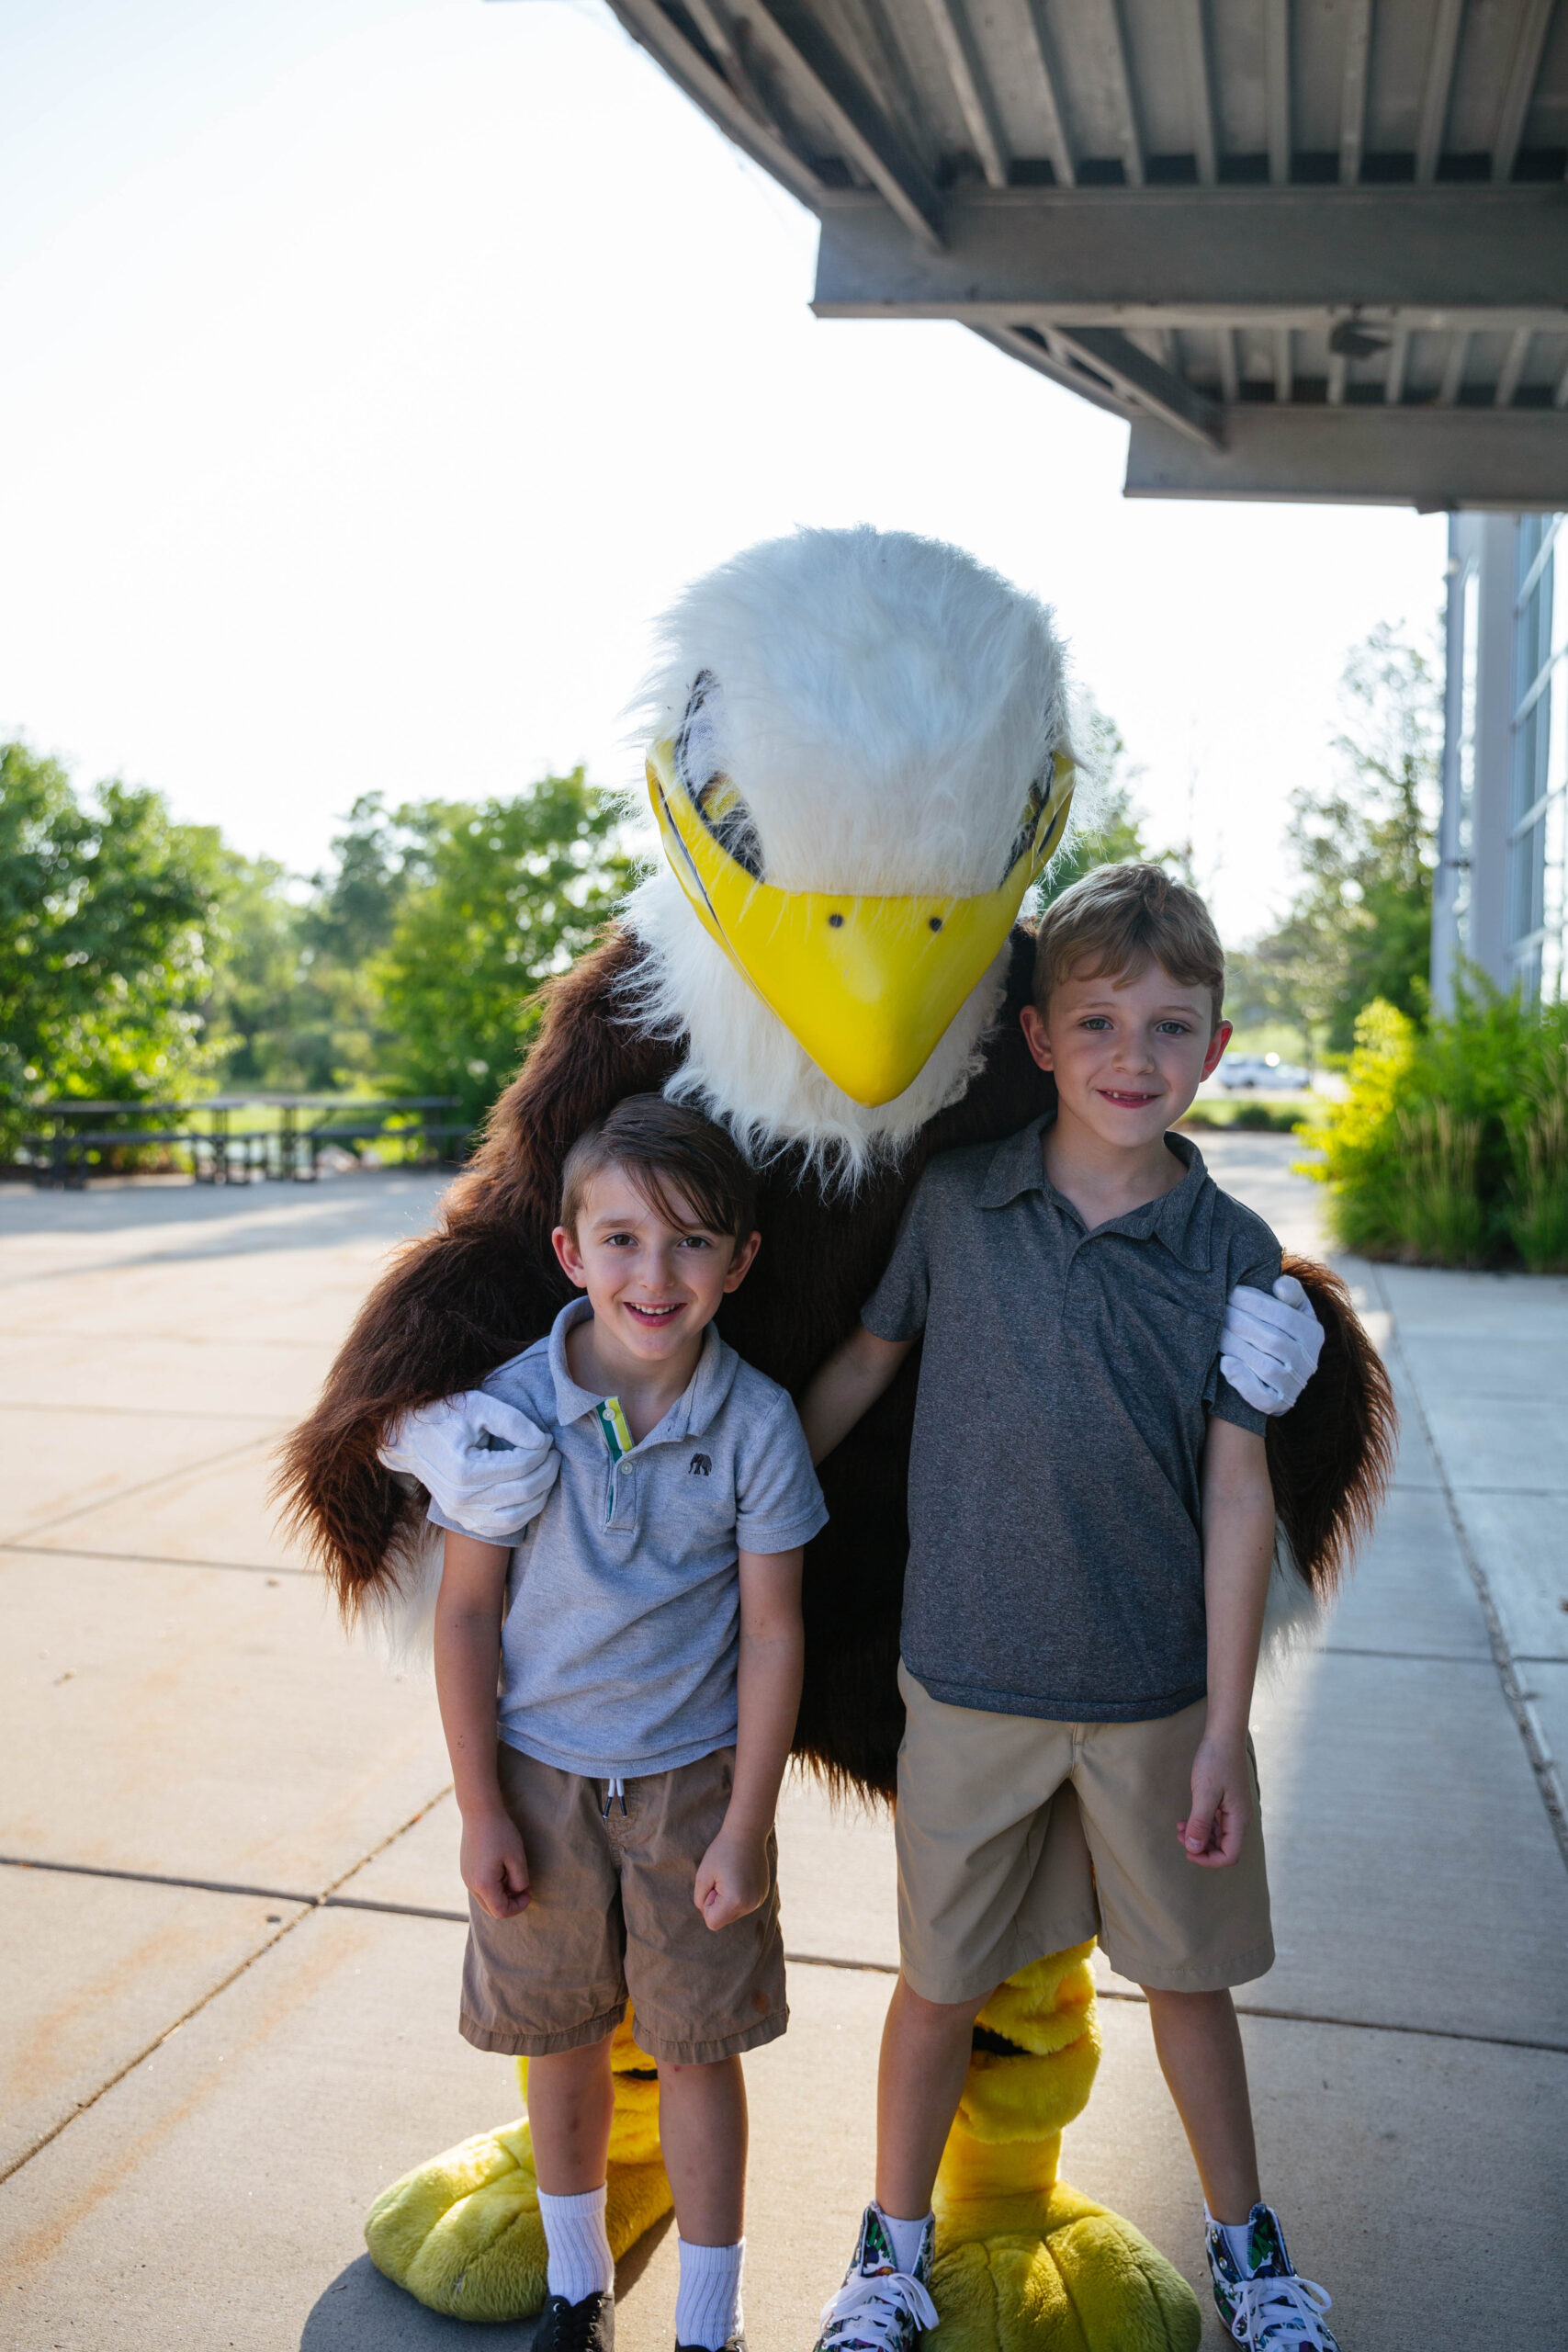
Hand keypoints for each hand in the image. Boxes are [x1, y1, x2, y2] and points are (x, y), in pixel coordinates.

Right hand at [379, 1392, 558, 1541]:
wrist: (410, 1438)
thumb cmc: (445, 1417)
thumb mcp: (478, 1406)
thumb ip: (513, 1421)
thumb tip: (543, 1441)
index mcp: (464, 1469)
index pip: (521, 1466)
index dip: (542, 1452)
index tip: (547, 1439)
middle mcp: (461, 1498)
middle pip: (523, 1492)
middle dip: (548, 1472)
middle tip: (554, 1455)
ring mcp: (461, 1513)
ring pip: (516, 1517)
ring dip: (540, 1497)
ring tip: (547, 1474)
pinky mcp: (463, 1519)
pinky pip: (501, 1528)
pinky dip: (522, 1516)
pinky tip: (531, 1496)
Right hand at [460, 1804, 530, 1918]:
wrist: (479, 1811)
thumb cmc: (501, 1833)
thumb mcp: (517, 1858)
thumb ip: (519, 1882)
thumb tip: (517, 1892)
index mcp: (483, 1884)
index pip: (501, 1912)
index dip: (518, 1906)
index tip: (528, 1891)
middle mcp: (471, 1885)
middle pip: (492, 1910)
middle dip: (510, 1902)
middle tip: (523, 1885)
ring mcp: (466, 1878)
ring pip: (486, 1899)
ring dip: (502, 1893)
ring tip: (512, 1872)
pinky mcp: (466, 1870)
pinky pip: (481, 1887)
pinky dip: (493, 1885)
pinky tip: (501, 1866)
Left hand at [693, 1827, 769, 1930]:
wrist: (747, 1832)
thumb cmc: (721, 1851)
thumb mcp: (702, 1876)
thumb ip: (700, 1900)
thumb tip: (708, 1912)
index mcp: (735, 1901)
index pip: (712, 1923)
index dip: (707, 1904)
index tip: (713, 1884)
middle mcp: (751, 1904)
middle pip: (724, 1919)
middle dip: (717, 1903)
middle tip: (721, 1878)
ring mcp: (760, 1900)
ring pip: (734, 1912)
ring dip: (728, 1899)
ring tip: (731, 1875)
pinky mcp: (763, 1894)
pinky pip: (744, 1904)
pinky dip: (738, 1894)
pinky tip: (740, 1875)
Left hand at [1178, 1733, 1251, 1867]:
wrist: (1223, 1736)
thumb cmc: (1215, 1762)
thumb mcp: (1204, 1793)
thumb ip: (1200, 1823)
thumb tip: (1194, 1849)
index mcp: (1239, 1819)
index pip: (1229, 1855)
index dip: (1208, 1859)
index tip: (1187, 1852)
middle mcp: (1240, 1818)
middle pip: (1224, 1848)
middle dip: (1201, 1848)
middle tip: (1179, 1837)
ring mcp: (1234, 1810)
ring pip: (1218, 1836)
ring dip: (1199, 1836)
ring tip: (1180, 1828)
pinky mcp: (1227, 1802)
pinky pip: (1216, 1823)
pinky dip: (1202, 1825)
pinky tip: (1186, 1820)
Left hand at [1220, 1273, 1322, 1414]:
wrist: (1276, 1375)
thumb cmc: (1280, 1331)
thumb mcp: (1292, 1310)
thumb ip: (1291, 1293)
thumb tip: (1279, 1284)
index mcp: (1313, 1333)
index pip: (1285, 1316)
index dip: (1256, 1303)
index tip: (1232, 1292)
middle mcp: (1308, 1362)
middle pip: (1273, 1341)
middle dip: (1241, 1322)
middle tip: (1217, 1309)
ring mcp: (1294, 1386)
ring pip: (1266, 1367)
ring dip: (1237, 1347)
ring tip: (1216, 1331)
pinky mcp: (1278, 1405)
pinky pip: (1262, 1397)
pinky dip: (1243, 1381)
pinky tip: (1225, 1363)